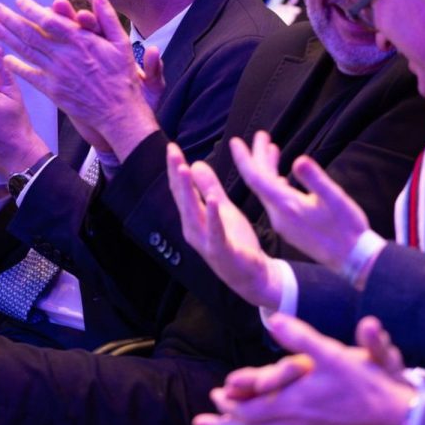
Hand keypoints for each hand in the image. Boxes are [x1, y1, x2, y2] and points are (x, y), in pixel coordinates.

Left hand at [0, 0, 159, 159]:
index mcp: (81, 41)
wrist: (118, 111)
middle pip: (31, 34)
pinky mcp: (53, 90)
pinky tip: (5, 58)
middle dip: (11, 19)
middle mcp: (65, 55)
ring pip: (27, 52)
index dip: (32, 10)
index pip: (50, 21)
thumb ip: (108, 18)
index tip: (19, 1)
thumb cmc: (122, 77)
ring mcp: (57, 73)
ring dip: (7, 38)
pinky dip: (17, 67)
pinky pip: (30, 76)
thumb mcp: (122, 43)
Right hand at [167, 143, 282, 309]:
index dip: (175, 169)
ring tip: (185, 169)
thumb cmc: (236, 242)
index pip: (181, 190)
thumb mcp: (224, 210)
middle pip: (182, 198)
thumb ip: (210, 188)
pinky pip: (216, 233)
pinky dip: (213, 217)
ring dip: (188, 191)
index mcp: (194, 218)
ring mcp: (205, 242)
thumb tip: (196, 164)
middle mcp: (194, 230)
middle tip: (172, 152)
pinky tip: (213, 201)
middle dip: (176, 175)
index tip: (171, 147)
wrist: (253, 277)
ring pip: (192, 214)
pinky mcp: (222, 252)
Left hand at [192, 314, 414, 424]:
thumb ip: (301, 338)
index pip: (249, 409)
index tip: (213, 398)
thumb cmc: (367, 385)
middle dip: (226, 424)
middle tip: (204, 421)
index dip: (229, 405)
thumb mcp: (333, 354)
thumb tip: (273, 319)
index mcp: (293, 404)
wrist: (398, 420)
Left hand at [230, 132, 371, 274]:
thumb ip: (315, 179)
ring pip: (268, 190)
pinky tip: (282, 176)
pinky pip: (275, 200)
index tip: (235, 141)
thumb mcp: (335, 199)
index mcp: (286, 205)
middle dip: (258, 156)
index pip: (256, 178)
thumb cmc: (347, 228)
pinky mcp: (289, 227)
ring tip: (271, 147)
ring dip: (268, 168)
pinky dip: (276, 183)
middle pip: (260, 181)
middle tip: (260, 135)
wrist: (352, 261)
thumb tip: (299, 160)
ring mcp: (283, 222)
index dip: (244, 158)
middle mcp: (279, 214)